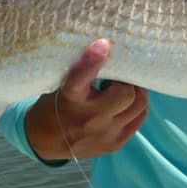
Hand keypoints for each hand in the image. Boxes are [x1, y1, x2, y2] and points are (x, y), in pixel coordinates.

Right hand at [25, 38, 148, 160]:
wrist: (47, 140)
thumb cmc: (58, 102)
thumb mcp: (62, 82)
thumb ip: (85, 69)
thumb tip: (109, 47)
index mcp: (69, 97)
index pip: (81, 77)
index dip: (93, 59)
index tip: (103, 43)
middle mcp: (88, 118)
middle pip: (125, 93)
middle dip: (125, 80)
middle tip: (116, 76)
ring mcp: (104, 134)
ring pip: (139, 104)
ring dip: (134, 91)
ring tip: (121, 88)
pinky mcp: (115, 143)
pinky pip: (140, 117)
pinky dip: (136, 105)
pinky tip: (124, 101)